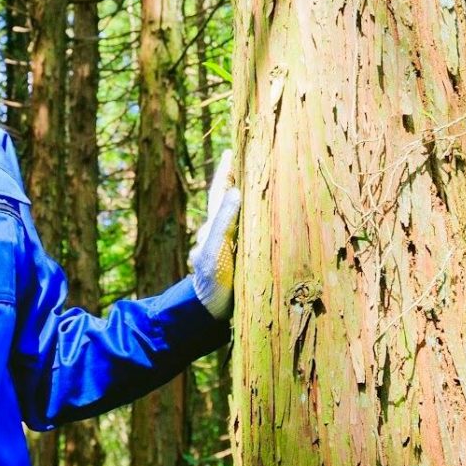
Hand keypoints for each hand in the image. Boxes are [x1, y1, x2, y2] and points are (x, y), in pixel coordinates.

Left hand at [188, 151, 241, 319]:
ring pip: (236, 219)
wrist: (208, 314)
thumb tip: (236, 190)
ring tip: (257, 190)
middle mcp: (219, 232)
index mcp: (213, 225)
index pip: (220, 191)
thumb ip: (224, 221)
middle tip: (248, 165)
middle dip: (237, 184)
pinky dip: (249, 226)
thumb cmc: (211, 281)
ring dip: (244, 205)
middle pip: (228, 202)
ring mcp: (227, 247)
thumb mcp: (216, 249)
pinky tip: (258, 226)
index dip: (226, 171)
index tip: (230, 152)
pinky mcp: (236, 261)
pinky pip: (243, 236)